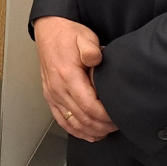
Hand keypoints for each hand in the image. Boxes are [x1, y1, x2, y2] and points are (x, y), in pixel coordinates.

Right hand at [34, 16, 116, 140]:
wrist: (48, 31)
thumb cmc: (68, 35)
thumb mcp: (84, 36)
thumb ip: (90, 48)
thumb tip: (95, 59)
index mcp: (67, 76)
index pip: (89, 106)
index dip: (105, 116)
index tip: (118, 116)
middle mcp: (58, 89)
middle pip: (82, 119)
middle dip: (102, 126)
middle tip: (118, 126)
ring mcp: (52, 95)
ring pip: (72, 123)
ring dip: (90, 131)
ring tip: (106, 131)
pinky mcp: (50, 97)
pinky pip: (61, 120)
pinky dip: (75, 131)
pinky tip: (88, 134)